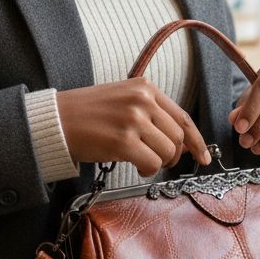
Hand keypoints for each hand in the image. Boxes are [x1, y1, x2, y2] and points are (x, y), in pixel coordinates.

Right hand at [56, 79, 210, 176]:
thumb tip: (180, 141)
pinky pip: (150, 163)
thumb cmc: (87, 113)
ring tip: (141, 161)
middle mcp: (142, 100)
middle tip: (161, 162)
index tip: (202, 155)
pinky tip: (135, 166)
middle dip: (173, 156)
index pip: (182, 117)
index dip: (196, 140)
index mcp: (145, 88)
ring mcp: (133, 120)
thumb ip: (151, 113)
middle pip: (177, 137)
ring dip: (158, 163)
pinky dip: (147, 170)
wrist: (56, 120)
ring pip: (167, 152)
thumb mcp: (124, 100)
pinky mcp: (123, 141)